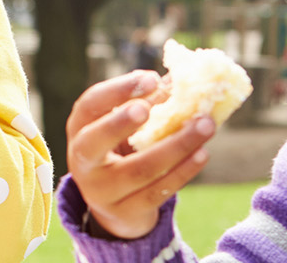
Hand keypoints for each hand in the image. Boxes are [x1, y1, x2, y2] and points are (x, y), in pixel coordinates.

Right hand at [67, 70, 215, 238]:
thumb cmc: (124, 151)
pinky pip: (157, 191)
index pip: (90, 106)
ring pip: (139, 168)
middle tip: (149, 108)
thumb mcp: (126, 127)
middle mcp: (83, 161)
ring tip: (206, 125)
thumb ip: (149, 100)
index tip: (151, 79)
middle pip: (95, 141)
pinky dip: (183, 171)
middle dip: (120, 123)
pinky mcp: (126, 212)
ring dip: (176, 145)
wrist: (116, 207)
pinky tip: (203, 153)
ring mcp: (102, 191)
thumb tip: (185, 74)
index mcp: (80, 130)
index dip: (117, 90)